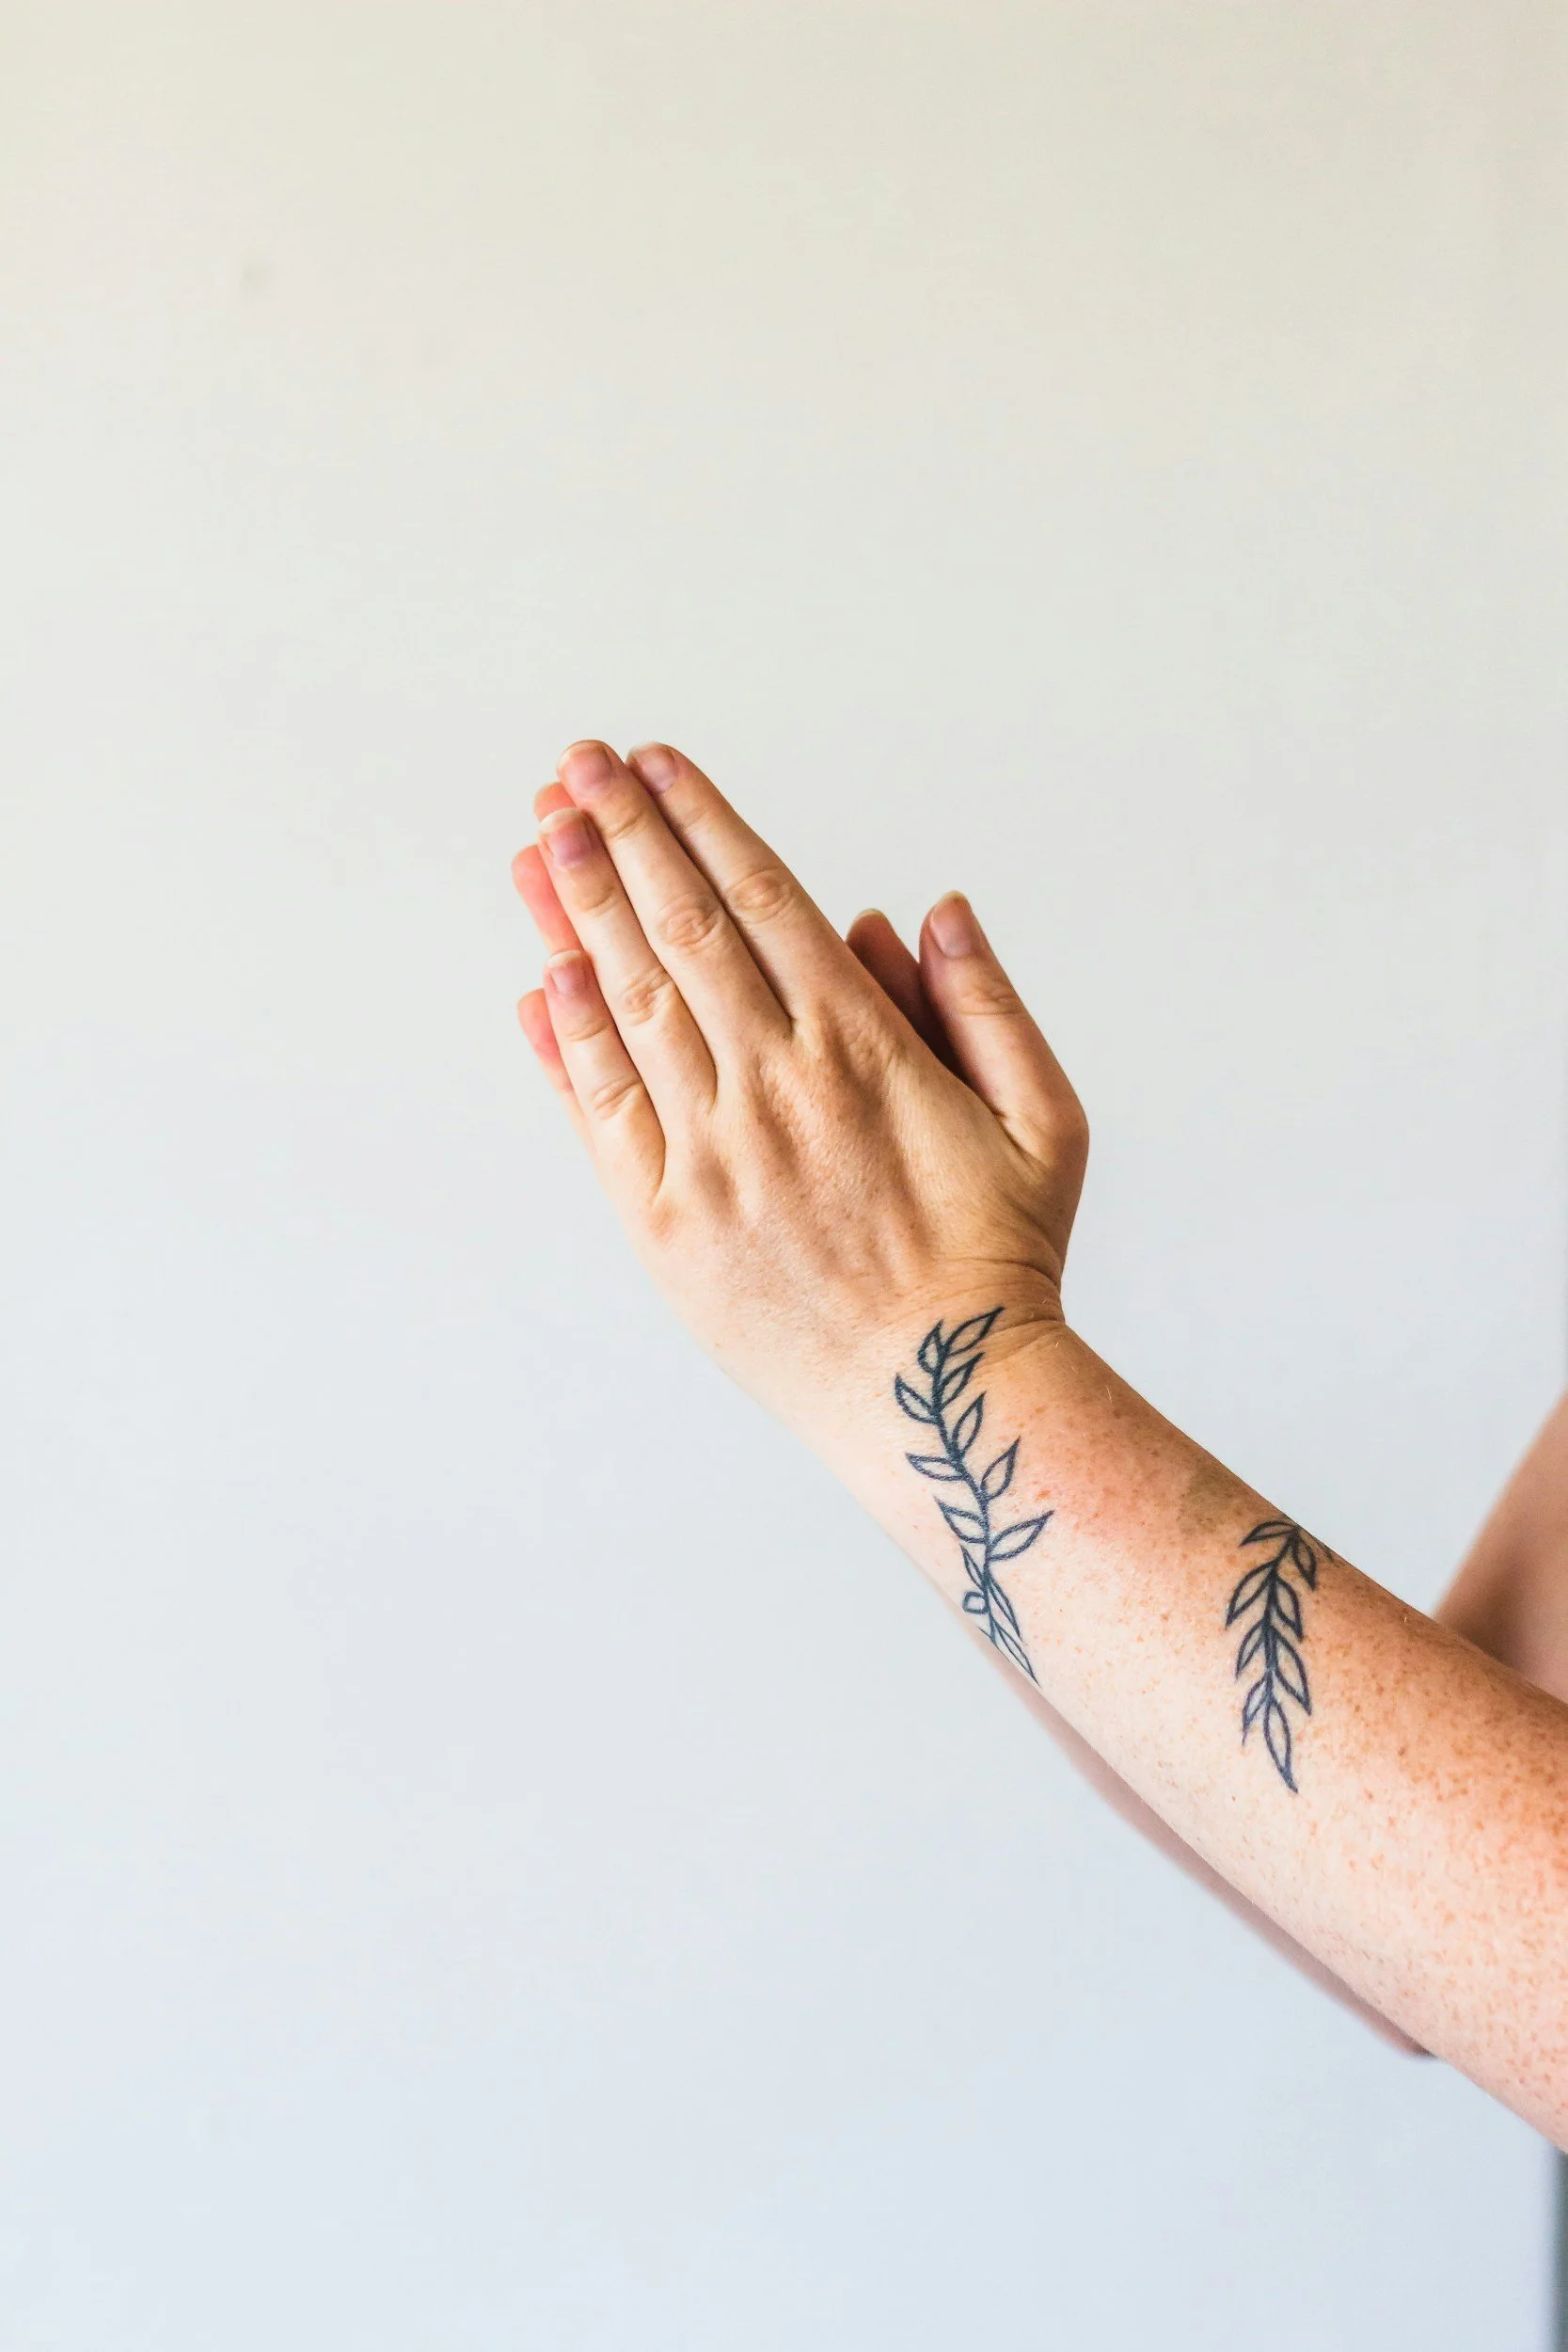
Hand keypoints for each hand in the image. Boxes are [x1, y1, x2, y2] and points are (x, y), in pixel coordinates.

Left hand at [512, 741, 1088, 1438]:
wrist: (940, 1399)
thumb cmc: (1000, 1260)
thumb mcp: (1043, 1119)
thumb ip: (985, 1004)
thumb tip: (924, 909)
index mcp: (862, 1048)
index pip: (759, 900)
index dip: (698, 821)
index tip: (651, 765)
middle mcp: (773, 1086)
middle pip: (678, 931)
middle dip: (617, 839)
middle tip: (569, 769)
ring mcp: (709, 1155)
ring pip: (629, 1006)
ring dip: (577, 915)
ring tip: (537, 842)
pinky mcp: (663, 1225)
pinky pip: (603, 1111)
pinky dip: (569, 1040)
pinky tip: (543, 979)